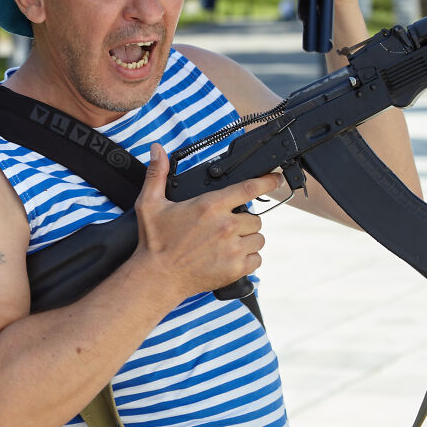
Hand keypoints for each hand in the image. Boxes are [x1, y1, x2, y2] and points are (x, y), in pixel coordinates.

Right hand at [133, 143, 282, 298]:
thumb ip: (157, 173)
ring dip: (248, 238)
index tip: (276, 178)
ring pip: (258, 237)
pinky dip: (248, 257)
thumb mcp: (150, 203)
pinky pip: (257, 258)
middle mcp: (226, 225)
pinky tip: (231, 256)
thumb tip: (157, 149)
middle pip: (255, 217)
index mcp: (210, 205)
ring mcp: (233, 248)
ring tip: (228, 242)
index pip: (249, 187)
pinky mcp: (236, 268)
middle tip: (225, 226)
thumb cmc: (155, 241)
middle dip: (244, 219)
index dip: (268, 180)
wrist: (157, 277)